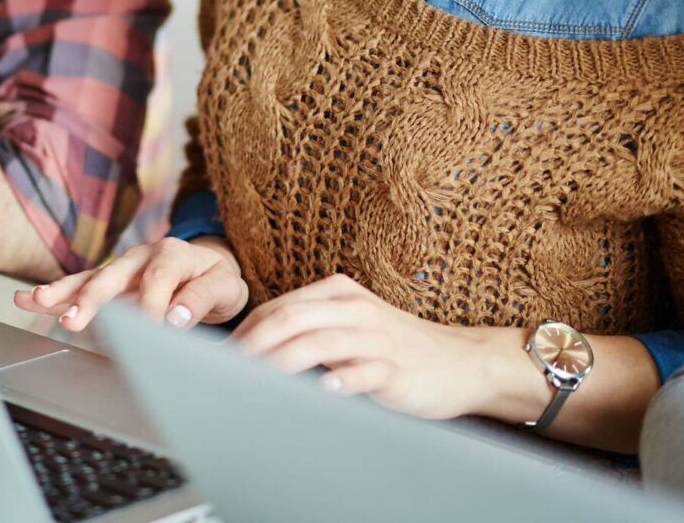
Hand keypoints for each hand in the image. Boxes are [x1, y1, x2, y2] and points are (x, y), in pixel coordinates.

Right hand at [12, 237, 249, 330]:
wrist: (210, 269)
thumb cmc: (217, 280)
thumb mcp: (225, 287)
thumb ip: (202, 299)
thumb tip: (176, 318)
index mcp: (173, 254)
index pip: (158, 279)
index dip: (150, 305)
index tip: (146, 330)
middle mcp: (142, 257)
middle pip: (114, 276)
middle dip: (92, 299)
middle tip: (73, 320)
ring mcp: (122, 269)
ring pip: (90, 279)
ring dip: (64, 292)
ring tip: (38, 301)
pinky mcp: (110, 283)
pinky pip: (80, 287)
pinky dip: (55, 294)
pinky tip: (26, 299)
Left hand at [229, 273, 492, 420]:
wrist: (462, 362)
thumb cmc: (396, 349)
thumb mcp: (351, 327)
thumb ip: (311, 330)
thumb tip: (255, 351)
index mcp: (338, 293)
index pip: (279, 307)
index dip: (247, 331)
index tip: (221, 357)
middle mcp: (354, 309)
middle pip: (292, 318)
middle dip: (254, 344)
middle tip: (227, 370)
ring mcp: (376, 337)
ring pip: (321, 342)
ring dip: (284, 361)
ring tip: (257, 380)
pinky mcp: (397, 368)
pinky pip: (365, 370)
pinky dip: (341, 380)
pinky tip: (322, 390)